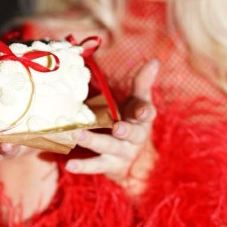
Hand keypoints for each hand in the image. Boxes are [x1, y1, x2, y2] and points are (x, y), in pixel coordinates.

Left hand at [64, 58, 159, 195]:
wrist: (134, 159)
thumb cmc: (132, 120)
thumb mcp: (139, 101)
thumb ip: (143, 82)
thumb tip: (156, 60)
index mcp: (142, 119)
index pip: (146, 113)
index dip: (144, 111)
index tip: (142, 111)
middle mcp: (134, 137)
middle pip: (131, 134)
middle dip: (125, 130)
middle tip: (117, 127)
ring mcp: (121, 153)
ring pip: (108, 148)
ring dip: (94, 142)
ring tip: (79, 136)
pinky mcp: (107, 165)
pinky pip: (95, 166)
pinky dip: (83, 166)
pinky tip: (70, 164)